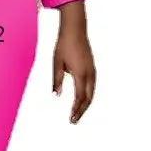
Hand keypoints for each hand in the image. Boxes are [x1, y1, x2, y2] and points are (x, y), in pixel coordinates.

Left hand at [52, 0, 95, 123]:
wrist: (75, 30)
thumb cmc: (64, 45)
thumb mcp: (57, 63)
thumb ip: (57, 80)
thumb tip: (56, 95)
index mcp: (80, 74)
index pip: (80, 98)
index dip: (76, 110)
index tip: (71, 119)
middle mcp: (89, 74)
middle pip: (88, 98)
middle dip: (82, 111)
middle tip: (74, 120)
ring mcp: (92, 70)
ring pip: (92, 92)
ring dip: (86, 104)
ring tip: (78, 112)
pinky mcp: (92, 67)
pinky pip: (93, 86)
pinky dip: (88, 96)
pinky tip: (83, 98)